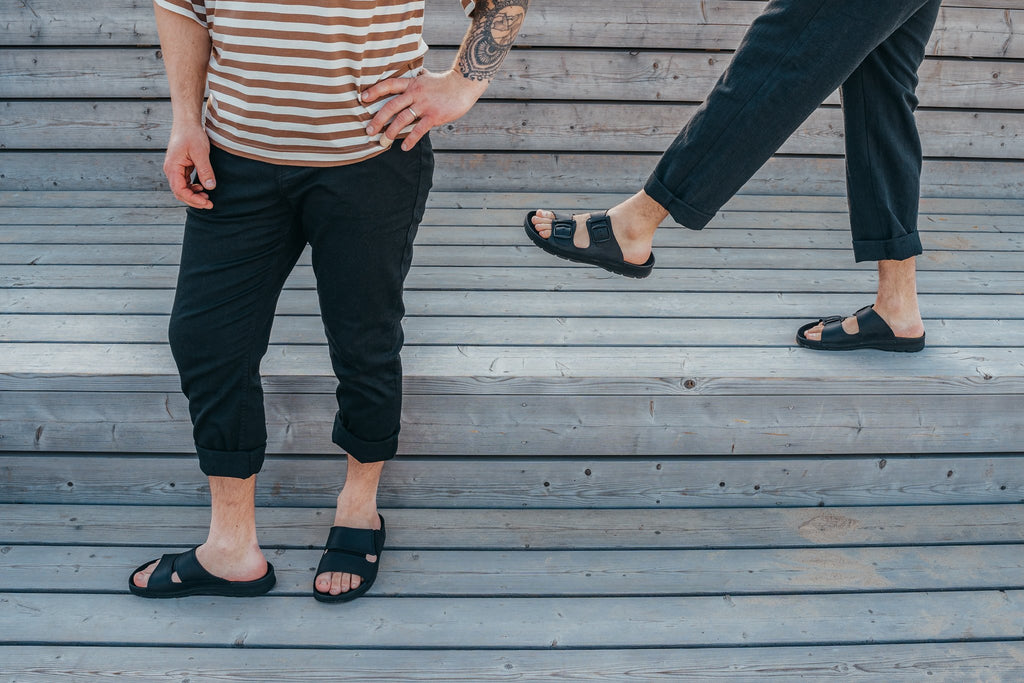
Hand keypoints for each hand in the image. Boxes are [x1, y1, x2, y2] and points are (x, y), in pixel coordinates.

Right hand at [163, 123, 215, 208]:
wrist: (187, 122)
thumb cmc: (191, 134)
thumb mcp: (201, 152)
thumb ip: (205, 170)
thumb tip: (210, 187)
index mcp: (172, 167)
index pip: (180, 190)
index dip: (193, 199)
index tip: (207, 203)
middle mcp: (171, 170)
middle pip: (179, 193)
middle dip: (194, 200)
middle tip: (209, 204)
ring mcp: (175, 169)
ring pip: (182, 189)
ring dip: (194, 195)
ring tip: (207, 198)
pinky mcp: (180, 167)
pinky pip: (185, 182)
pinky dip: (193, 188)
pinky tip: (202, 188)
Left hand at [362, 69, 488, 150]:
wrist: (464, 85)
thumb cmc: (446, 83)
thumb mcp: (428, 78)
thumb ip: (419, 79)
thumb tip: (417, 73)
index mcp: (412, 84)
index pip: (389, 85)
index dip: (375, 91)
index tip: (363, 98)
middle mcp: (416, 93)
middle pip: (391, 106)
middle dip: (378, 119)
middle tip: (369, 130)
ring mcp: (425, 105)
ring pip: (402, 119)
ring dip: (390, 132)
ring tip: (383, 142)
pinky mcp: (434, 116)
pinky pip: (419, 129)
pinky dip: (410, 139)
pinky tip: (405, 147)